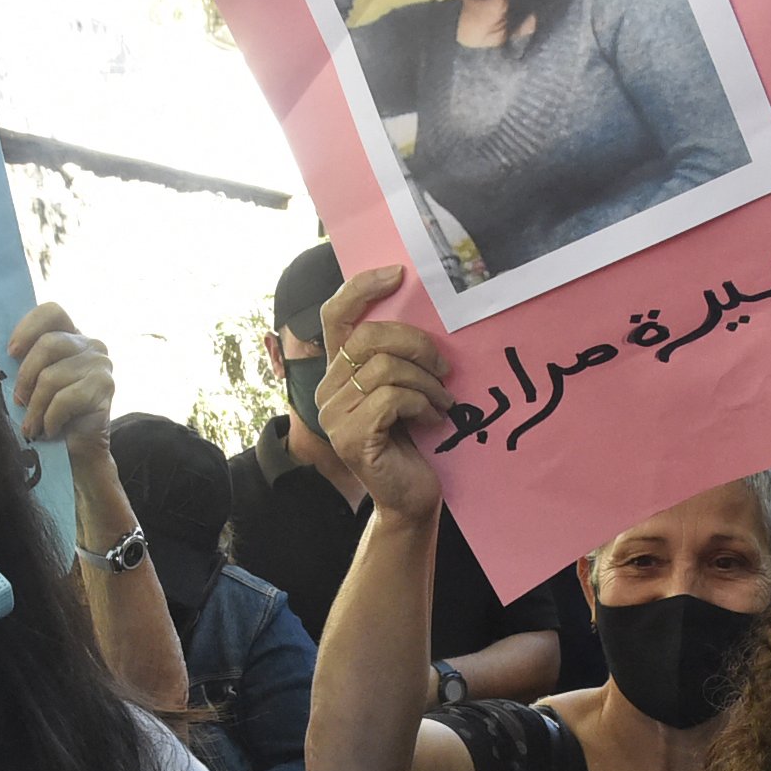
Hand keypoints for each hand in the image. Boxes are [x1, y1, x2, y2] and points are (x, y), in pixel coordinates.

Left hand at [7, 302, 113, 456]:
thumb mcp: (34, 382)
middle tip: (18, 401)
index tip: (11, 352)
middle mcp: (92, 345)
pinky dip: (51, 418)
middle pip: (48, 344)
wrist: (78, 452)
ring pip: (52, 376)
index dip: (28, 327)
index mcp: (72, 337)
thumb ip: (25, 361)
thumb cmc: (50, 415)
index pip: (52, 312)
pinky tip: (50, 430)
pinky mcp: (106, 387)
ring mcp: (101, 365)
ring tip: (32, 426)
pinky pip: (65, 398)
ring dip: (36, 407)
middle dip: (26, 376)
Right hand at [315, 265, 455, 527]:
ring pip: (385, 368)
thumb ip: (395, 357)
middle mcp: (326, 391)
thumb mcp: (402, 389)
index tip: (399, 274)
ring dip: (426, 382)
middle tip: (443, 368)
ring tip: (442, 400)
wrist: (410, 497)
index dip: (362, 288)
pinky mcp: (351, 438)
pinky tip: (433, 420)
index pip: (336, 316)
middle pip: (369, 337)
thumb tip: (420, 310)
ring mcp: (334, 416)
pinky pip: (392, 398)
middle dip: (417, 345)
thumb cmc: (411, 441)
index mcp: (337, 373)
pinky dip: (423, 405)